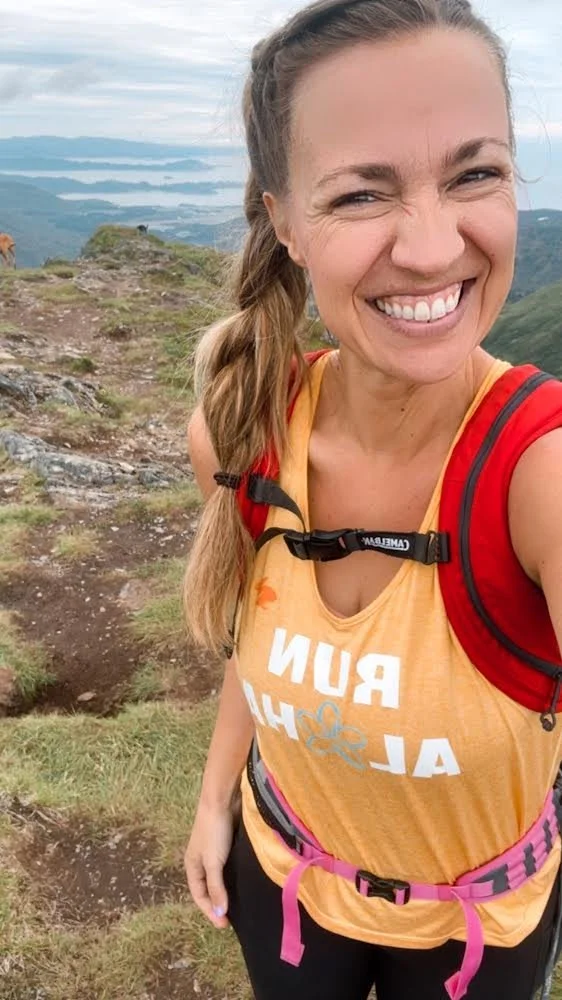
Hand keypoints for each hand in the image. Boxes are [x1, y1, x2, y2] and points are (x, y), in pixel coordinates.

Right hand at [185, 800, 235, 928]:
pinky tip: (245, 882)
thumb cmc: (214, 832)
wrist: (223, 800)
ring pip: (221, 878)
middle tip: (233, 918)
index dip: (210, 911)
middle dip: (218, 904)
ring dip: (228, 891)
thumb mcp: (213, 862)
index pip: (199, 896)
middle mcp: (201, 860)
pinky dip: (236, 877)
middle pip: (209, 888)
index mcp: (192, 866)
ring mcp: (215, 852)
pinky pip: (231, 867)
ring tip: (241, 904)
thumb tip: (220, 912)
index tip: (225, 925)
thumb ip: (216, 887)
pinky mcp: (228, 845)